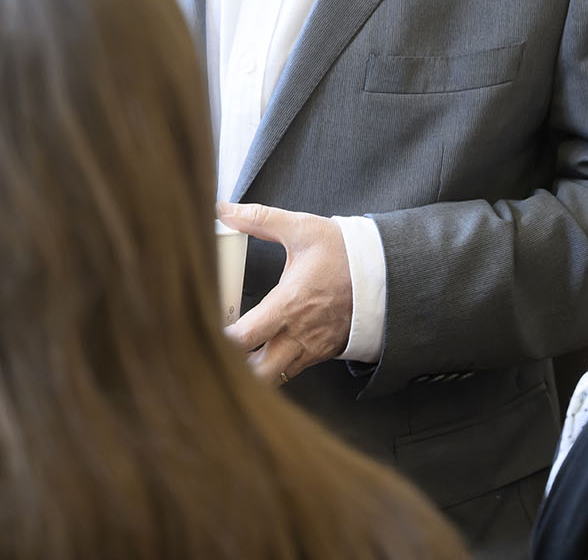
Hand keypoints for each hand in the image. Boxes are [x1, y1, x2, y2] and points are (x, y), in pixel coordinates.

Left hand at [218, 201, 352, 385]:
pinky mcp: (321, 354)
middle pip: (256, 373)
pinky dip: (273, 369)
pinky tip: (259, 356)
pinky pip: (292, 371)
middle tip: (212, 355)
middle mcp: (298, 334)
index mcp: (288, 305)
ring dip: (251, 374)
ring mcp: (311, 348)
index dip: (219, 341)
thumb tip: (224, 208)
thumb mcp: (302, 228)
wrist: (386, 273)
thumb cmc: (343, 253)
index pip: (244, 338)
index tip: (201, 332)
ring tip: (231, 362)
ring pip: (274, 378)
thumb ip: (260, 218)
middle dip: (232, 370)